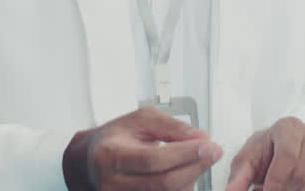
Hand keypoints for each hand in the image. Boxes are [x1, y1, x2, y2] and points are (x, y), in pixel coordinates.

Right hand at [63, 105, 223, 190]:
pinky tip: (185, 172)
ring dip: (191, 178)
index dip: (184, 154)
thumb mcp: (140, 120)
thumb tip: (200, 138)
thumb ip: (171, 126)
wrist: (90, 161)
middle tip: (214, 152)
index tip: (208, 145)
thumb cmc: (115, 138)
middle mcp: (113, 183)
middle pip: (164, 183)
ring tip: (196, 159)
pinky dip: (181, 187)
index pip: (153, 160)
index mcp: (110, 155)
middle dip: (195, 167)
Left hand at [224, 116, 304, 190]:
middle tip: (270, 190)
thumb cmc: (267, 151)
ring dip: (296, 190)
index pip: (287, 154)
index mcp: (289, 127)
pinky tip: (297, 188)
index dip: (277, 178)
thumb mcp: (248, 159)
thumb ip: (239, 176)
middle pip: (301, 170)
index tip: (267, 190)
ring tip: (281, 188)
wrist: (287, 147)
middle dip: (284, 188)